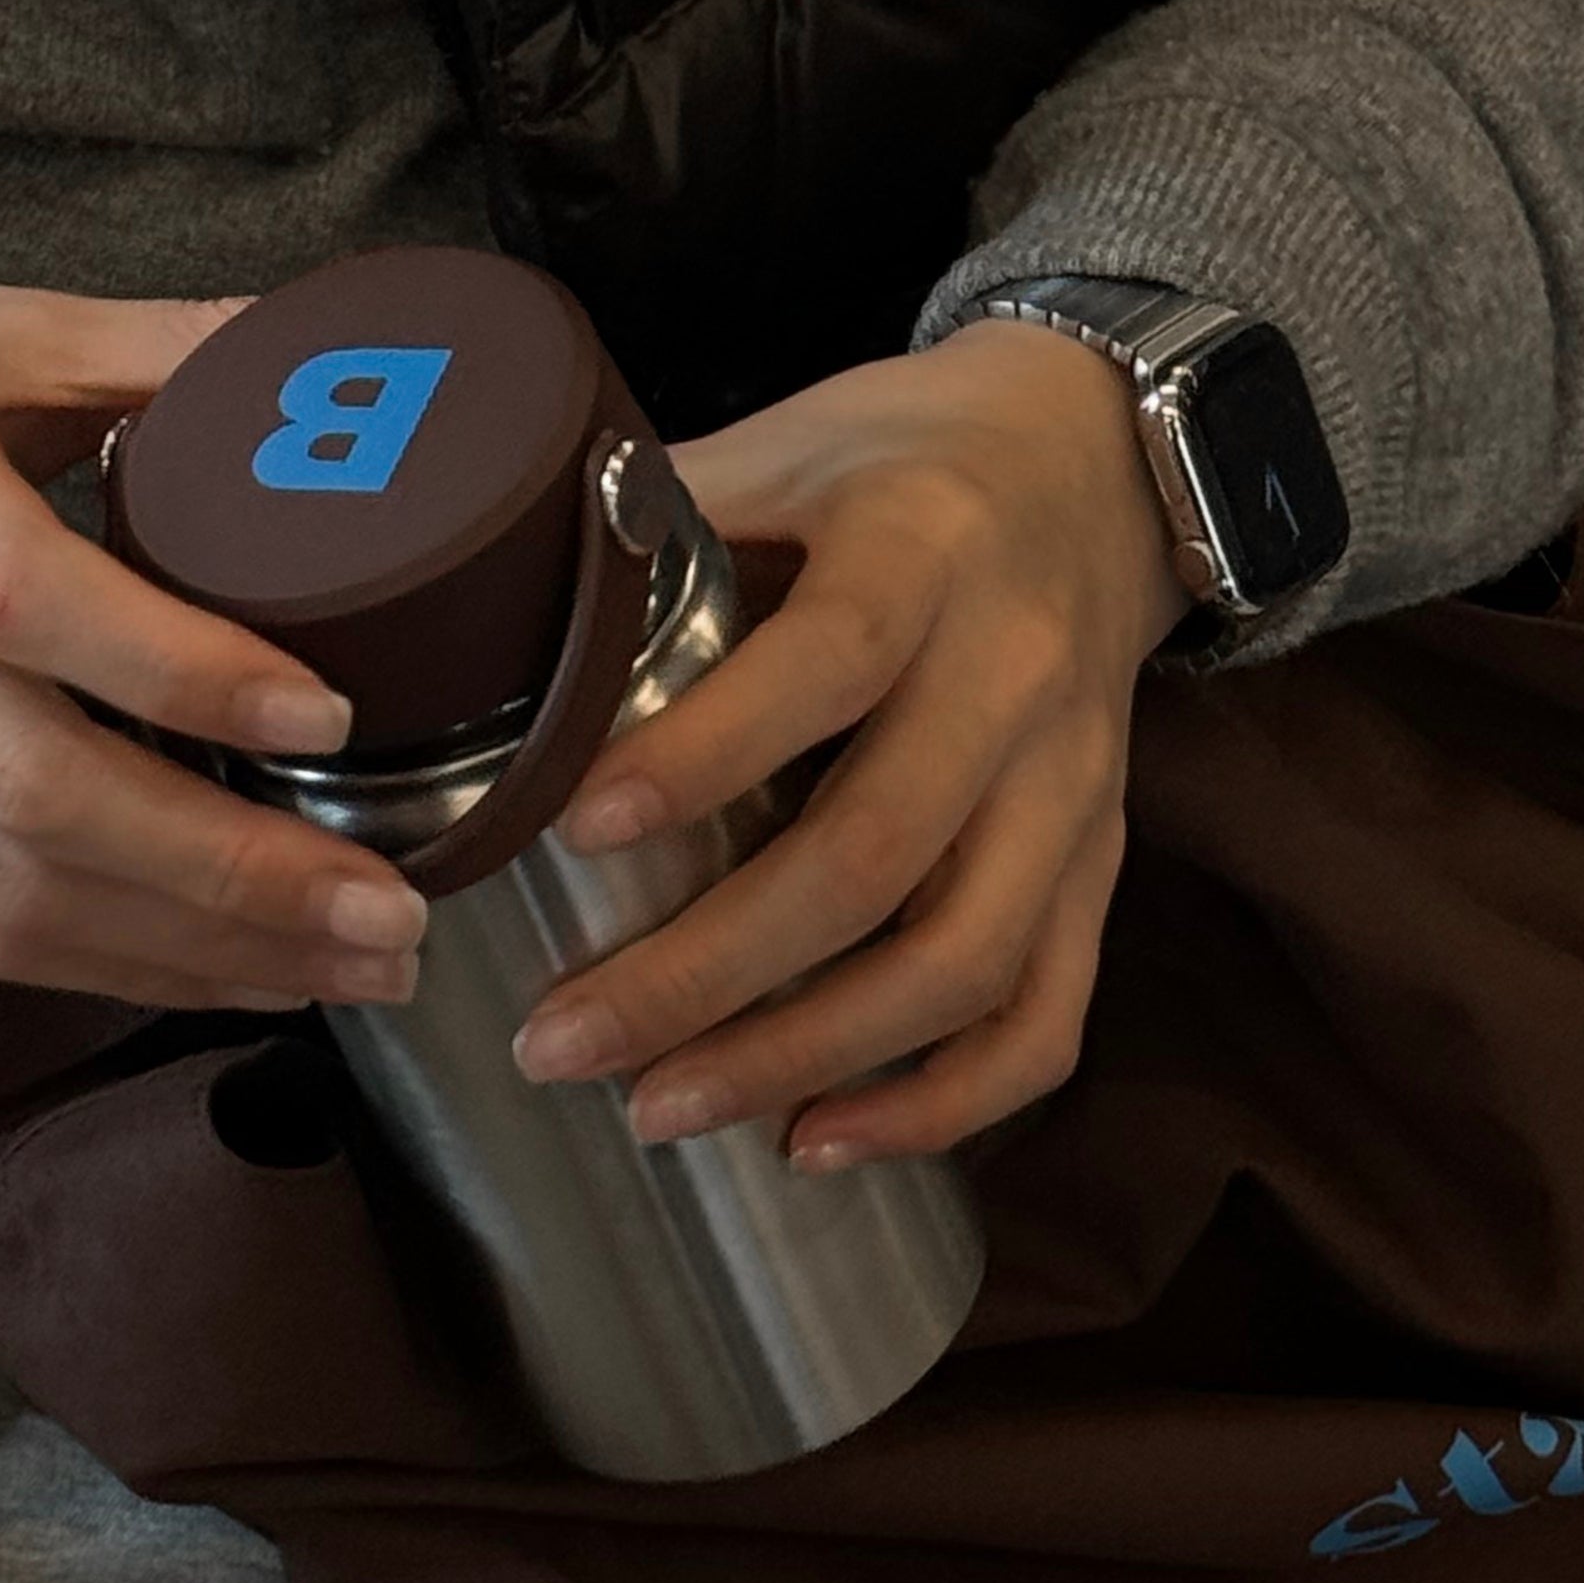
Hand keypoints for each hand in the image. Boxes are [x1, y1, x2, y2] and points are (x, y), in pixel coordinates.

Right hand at [0, 243, 426, 1005]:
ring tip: (343, 964)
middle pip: (28, 789)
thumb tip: (330, 362)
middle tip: (386, 910)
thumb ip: (150, 348)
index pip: (22, 599)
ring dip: (190, 950)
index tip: (327, 716)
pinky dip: (102, 961)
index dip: (180, 673)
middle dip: (229, 875)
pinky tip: (221, 971)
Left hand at [512, 322, 1189, 1163]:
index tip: (574, 828)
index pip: (827, 663)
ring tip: (657, 1110)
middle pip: (876, 855)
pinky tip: (816, 1139)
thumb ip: (654, 516)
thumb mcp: (786, 443)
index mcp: (923, 554)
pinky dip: (942, 1102)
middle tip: (557, 1039)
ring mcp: (1071, 789)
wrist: (1100, 467)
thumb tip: (483, 593)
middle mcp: (1014, 679)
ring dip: (806, 1056)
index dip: (704, 754)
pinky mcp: (1100, 863)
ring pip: (964, 961)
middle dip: (707, 972)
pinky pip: (1046, 1013)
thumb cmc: (903, 461)